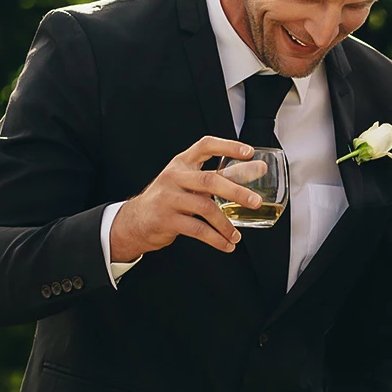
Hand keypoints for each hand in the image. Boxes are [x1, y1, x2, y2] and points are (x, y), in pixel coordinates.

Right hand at [109, 136, 263, 260]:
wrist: (134, 221)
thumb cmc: (170, 199)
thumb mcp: (189, 182)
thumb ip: (219, 176)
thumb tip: (257, 169)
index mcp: (182, 163)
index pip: (205, 146)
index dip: (228, 146)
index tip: (250, 152)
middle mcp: (174, 177)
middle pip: (209, 180)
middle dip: (236, 191)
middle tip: (256, 202)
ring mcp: (168, 198)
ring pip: (205, 208)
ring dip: (226, 225)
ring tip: (237, 236)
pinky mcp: (166, 220)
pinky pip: (197, 230)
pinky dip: (215, 239)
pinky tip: (226, 245)